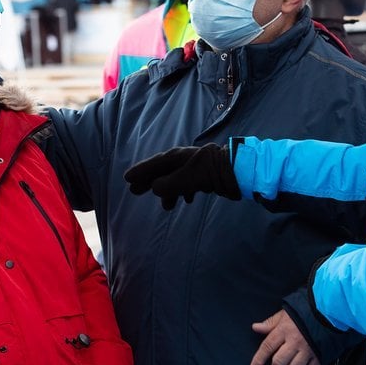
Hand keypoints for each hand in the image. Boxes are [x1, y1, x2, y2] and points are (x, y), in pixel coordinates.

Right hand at [124, 144, 240, 209]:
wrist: (238, 171)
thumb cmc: (211, 172)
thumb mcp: (187, 178)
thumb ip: (169, 184)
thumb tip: (155, 188)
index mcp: (177, 157)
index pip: (154, 164)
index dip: (141, 171)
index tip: (128, 178)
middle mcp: (184, 160)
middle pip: (162, 171)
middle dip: (150, 182)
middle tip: (134, 191)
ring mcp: (195, 167)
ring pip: (175, 179)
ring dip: (168, 192)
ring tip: (166, 207)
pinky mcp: (205, 176)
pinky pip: (188, 184)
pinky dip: (184, 192)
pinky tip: (187, 201)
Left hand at [249, 310, 320, 364]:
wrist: (327, 313)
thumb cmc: (304, 313)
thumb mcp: (284, 314)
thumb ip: (270, 323)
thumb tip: (256, 327)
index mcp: (284, 330)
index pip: (267, 347)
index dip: (258, 360)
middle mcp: (295, 341)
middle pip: (279, 362)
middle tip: (278, 362)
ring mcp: (307, 350)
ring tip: (290, 363)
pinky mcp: (319, 356)